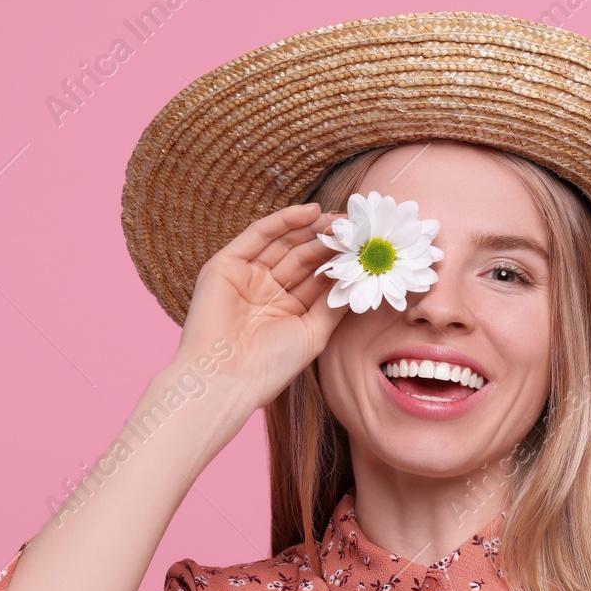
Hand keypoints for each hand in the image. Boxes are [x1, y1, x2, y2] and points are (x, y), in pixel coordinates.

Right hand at [174, 201, 348, 409]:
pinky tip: (311, 212)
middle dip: (328, 240)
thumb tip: (360, 278)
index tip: (366, 247)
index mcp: (285, 309)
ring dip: (312, 228)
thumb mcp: (314, 333)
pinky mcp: (225, 265)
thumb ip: (335, 304)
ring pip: (283, 243)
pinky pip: (257, 235)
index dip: (339, 260)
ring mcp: (245, 276)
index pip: (316, 277)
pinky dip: (283, 221)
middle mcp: (265, 290)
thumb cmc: (271, 366)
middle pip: (301, 256)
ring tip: (341, 218)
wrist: (227, 378)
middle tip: (356, 227)